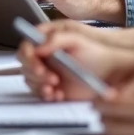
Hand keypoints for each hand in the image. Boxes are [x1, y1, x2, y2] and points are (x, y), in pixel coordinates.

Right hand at [18, 24, 133, 101]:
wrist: (108, 75)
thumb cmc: (94, 55)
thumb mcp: (77, 41)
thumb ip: (57, 39)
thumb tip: (37, 46)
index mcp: (47, 42)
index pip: (27, 46)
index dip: (28, 55)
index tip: (37, 64)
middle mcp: (43, 57)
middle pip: (25, 64)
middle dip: (35, 73)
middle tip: (51, 78)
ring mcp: (46, 73)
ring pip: (30, 80)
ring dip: (39, 85)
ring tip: (55, 88)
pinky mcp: (51, 88)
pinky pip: (40, 93)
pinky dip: (46, 95)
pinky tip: (58, 95)